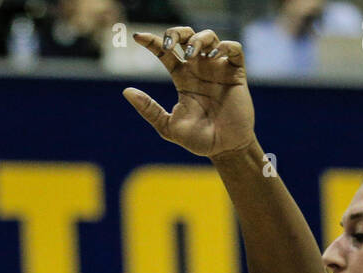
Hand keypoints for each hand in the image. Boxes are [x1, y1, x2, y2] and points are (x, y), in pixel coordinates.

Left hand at [123, 28, 254, 159]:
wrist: (224, 150)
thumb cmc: (198, 140)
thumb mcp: (168, 126)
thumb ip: (149, 109)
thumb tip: (126, 91)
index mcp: (183, 79)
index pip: (166, 54)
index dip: (152, 43)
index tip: (137, 38)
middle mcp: (199, 70)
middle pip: (187, 37)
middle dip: (177, 33)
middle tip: (169, 44)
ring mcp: (218, 70)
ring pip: (209, 38)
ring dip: (198, 39)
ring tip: (191, 53)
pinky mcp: (236, 74)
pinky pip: (234, 49)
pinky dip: (224, 46)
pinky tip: (213, 55)